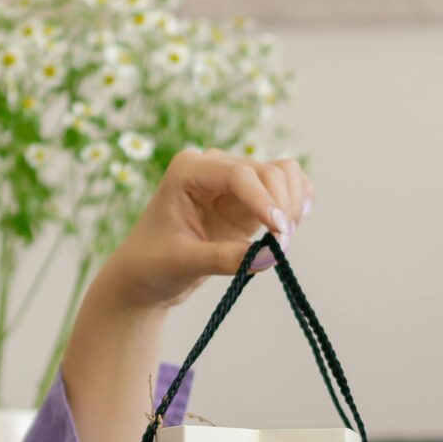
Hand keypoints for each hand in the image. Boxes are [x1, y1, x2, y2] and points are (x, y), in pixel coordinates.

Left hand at [92, 148, 312, 312]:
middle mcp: (214, 167)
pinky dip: (297, 203)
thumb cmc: (152, 264)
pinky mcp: (251, 199)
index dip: (264, 199)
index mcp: (188, 170)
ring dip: (293, 203)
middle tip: (280, 246)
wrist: (145, 274)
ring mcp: (235, 181)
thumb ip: (224, 258)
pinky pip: (287, 187)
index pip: (238, 174)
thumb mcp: (183, 263)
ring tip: (283, 239)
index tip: (279, 231)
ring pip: (283, 174)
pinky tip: (289, 227)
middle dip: (281, 206)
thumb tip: (271, 257)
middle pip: (267, 171)